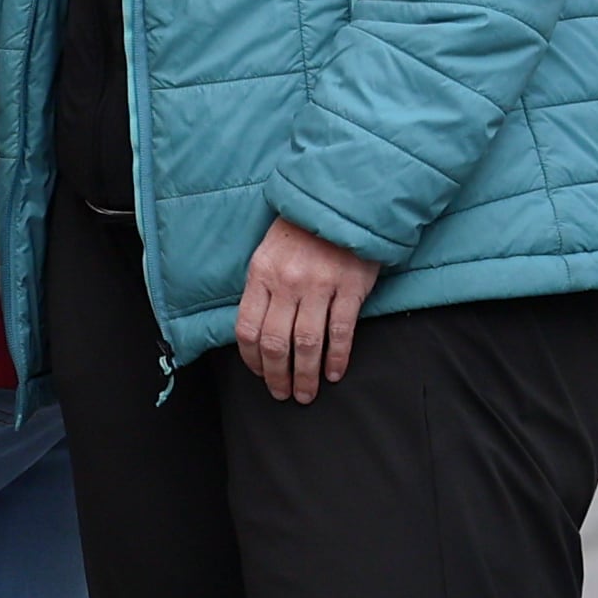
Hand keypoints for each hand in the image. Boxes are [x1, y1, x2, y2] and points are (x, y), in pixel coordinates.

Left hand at [234, 214, 381, 404]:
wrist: (341, 203)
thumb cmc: (300, 231)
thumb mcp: (268, 253)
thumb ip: (262, 289)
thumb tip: (257, 332)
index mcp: (260, 274)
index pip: (247, 328)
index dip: (251, 359)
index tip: (258, 374)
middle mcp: (286, 283)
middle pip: (276, 343)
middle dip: (277, 376)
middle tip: (282, 394)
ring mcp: (319, 286)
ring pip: (307, 343)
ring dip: (305, 375)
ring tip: (306, 394)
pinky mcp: (350, 288)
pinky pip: (340, 332)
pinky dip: (337, 358)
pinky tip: (333, 374)